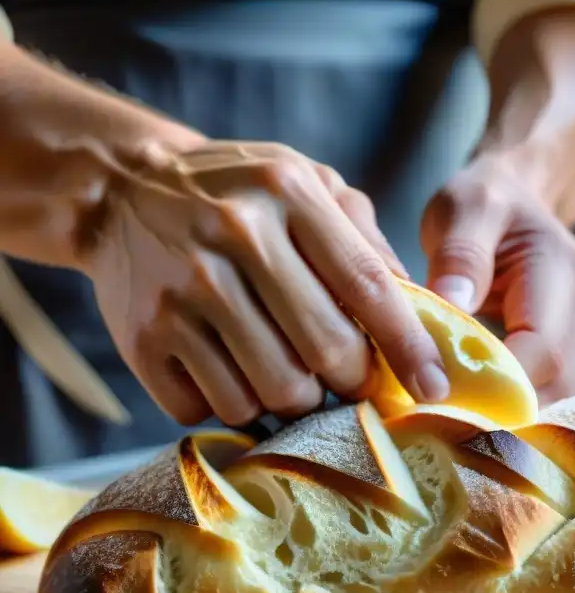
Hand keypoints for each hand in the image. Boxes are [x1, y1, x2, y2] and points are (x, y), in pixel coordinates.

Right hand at [82, 141, 449, 425]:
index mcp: (288, 194)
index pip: (367, 285)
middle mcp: (235, 237)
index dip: (409, 345)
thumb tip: (420, 308)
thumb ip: (364, 238)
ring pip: (273, 392)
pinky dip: (237, 406)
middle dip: (354, 381)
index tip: (434, 387)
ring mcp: (184, 291)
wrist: (122, 191)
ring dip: (297, 400)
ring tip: (292, 373)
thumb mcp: (306, 183)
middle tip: (352, 379)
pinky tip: (235, 372)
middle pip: (326, 350)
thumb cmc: (239, 193)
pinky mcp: (144, 338)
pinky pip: (215, 409)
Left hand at [421, 152, 574, 404]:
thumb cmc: (487, 204)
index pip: (542, 350)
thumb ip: (461, 252)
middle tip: (442, 429)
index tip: (444, 400)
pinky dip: (522, 421)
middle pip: (556, 389)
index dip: (498, 385)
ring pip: (561, 408)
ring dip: (513, 425)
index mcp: (562, 272)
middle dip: (502, 415)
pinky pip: (558, 407)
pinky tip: (483, 423)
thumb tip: (454, 303)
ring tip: (459, 432)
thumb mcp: (464, 207)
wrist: (519, 204)